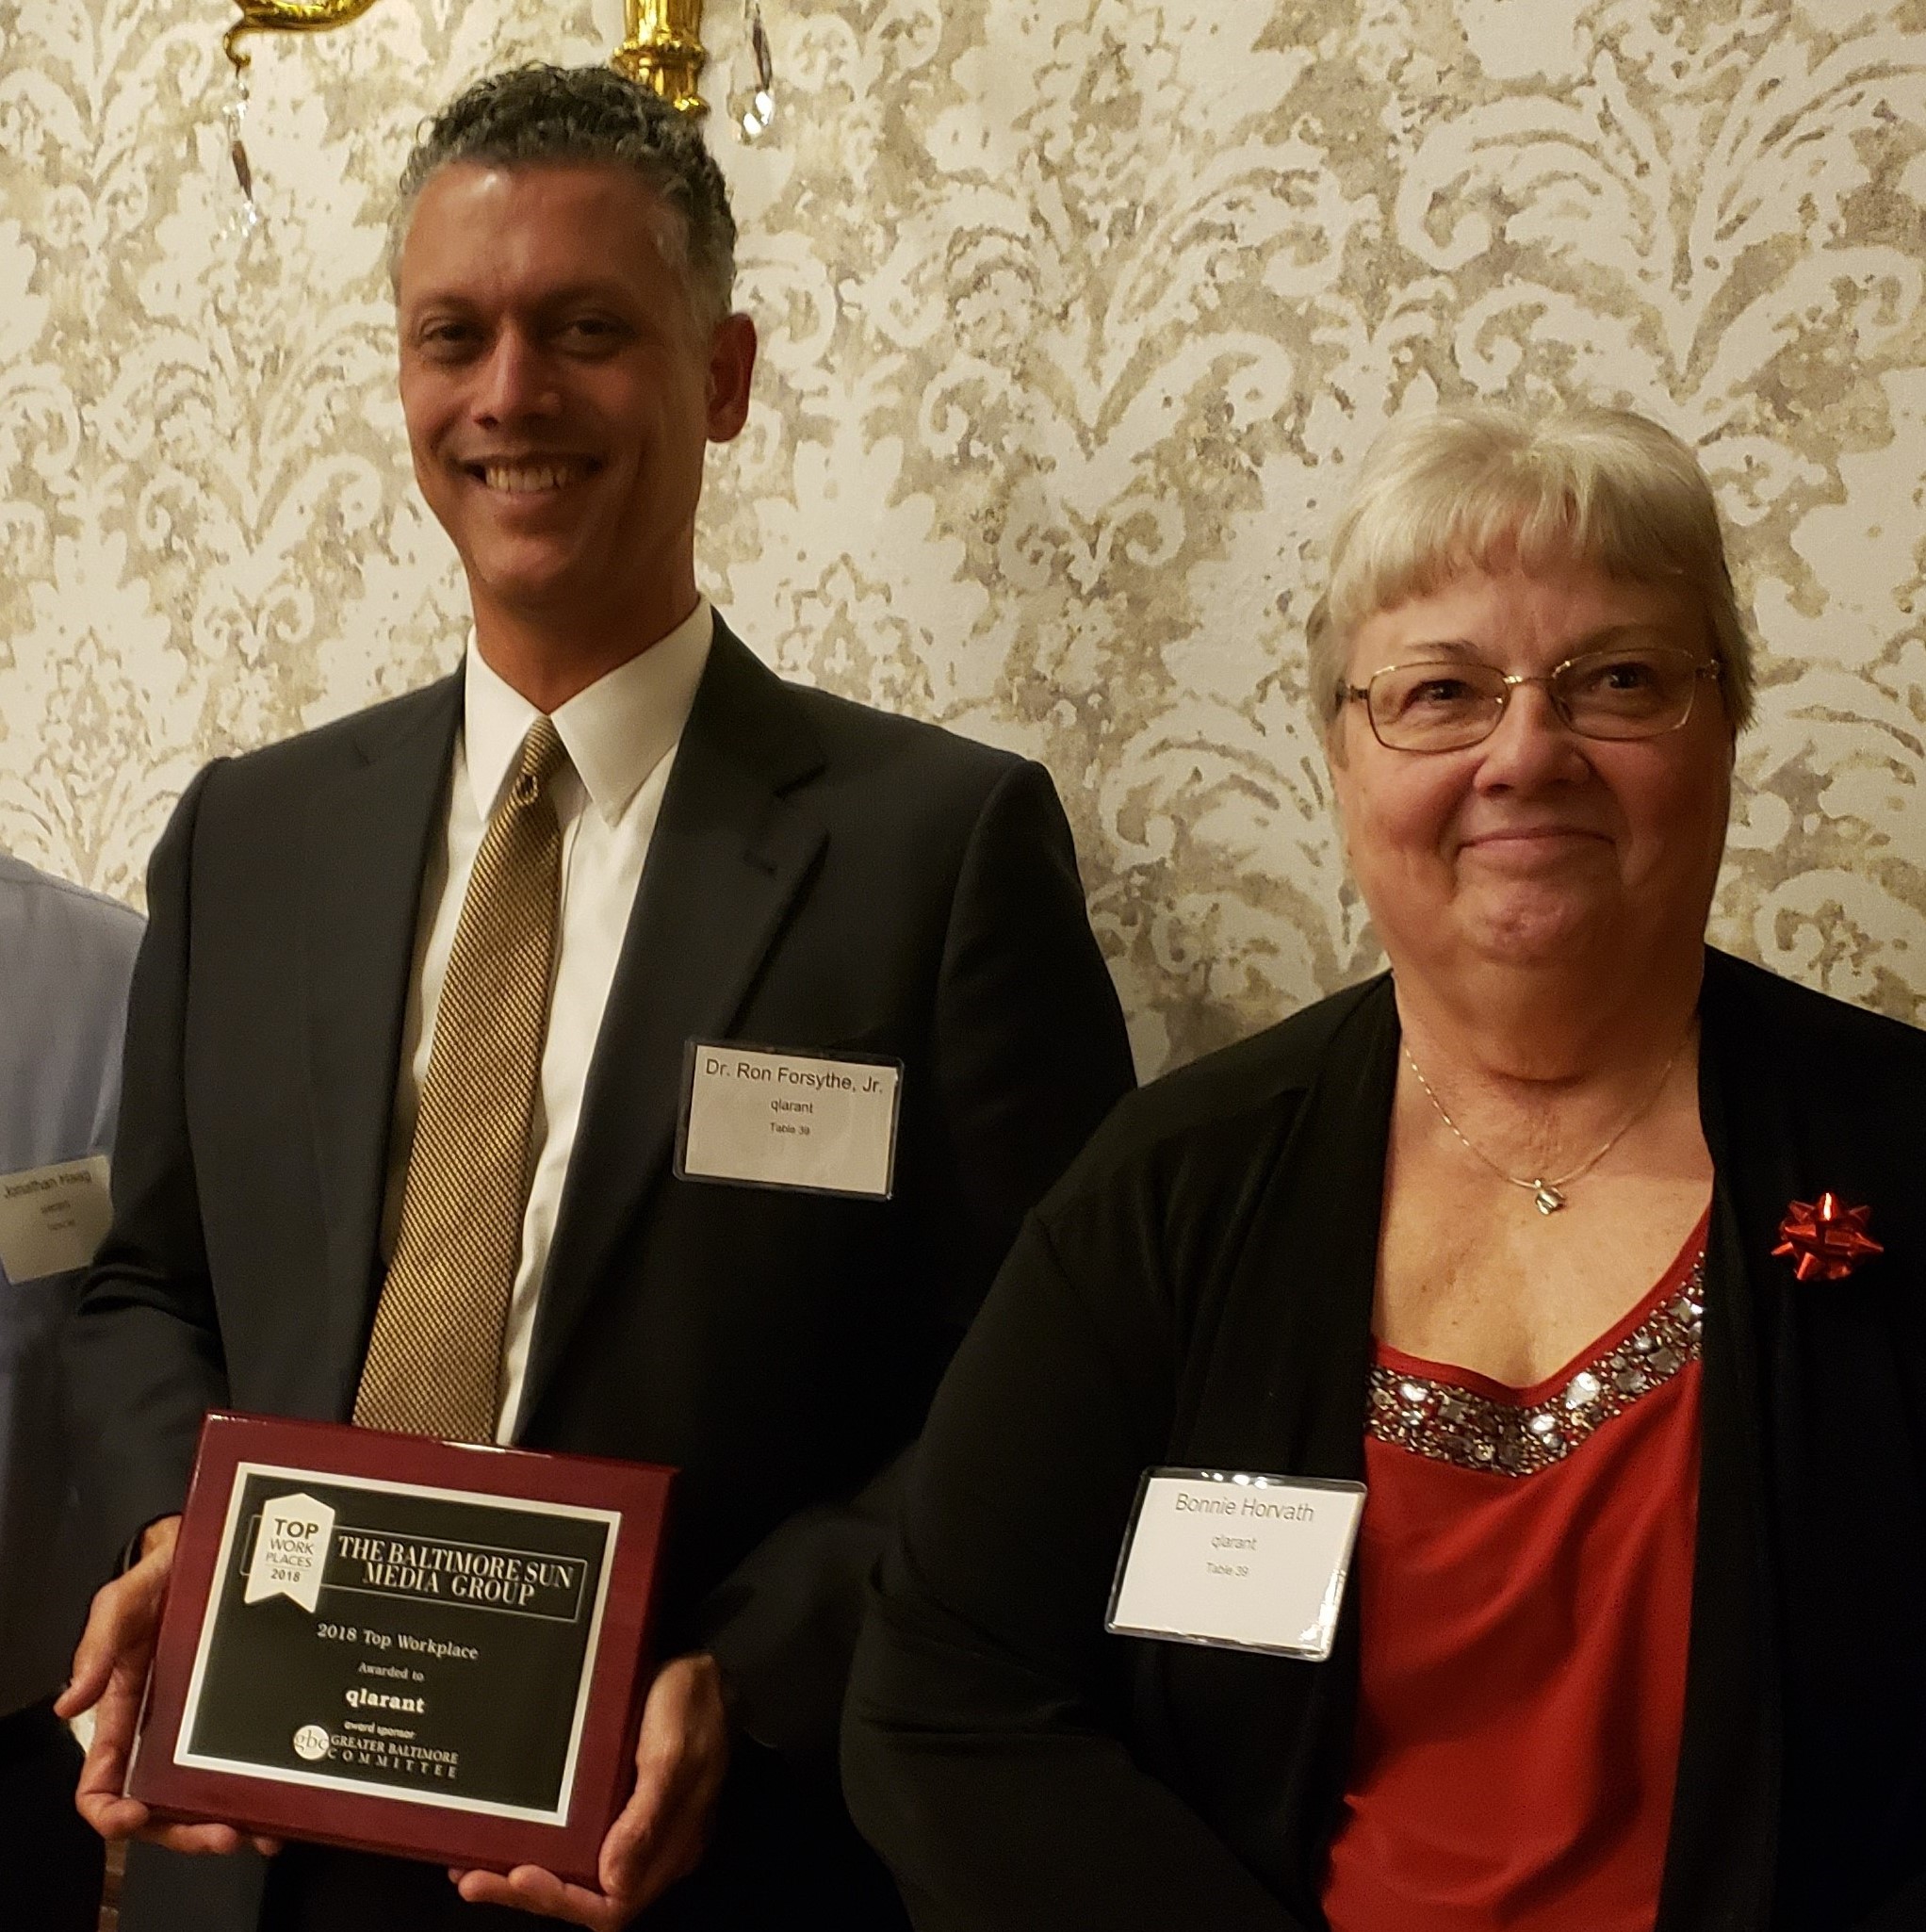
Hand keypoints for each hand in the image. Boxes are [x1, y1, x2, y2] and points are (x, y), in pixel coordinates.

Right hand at [56, 1515, 279, 1856]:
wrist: (211, 1546)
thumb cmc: (158, 1578)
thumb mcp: (123, 1603)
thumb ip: (97, 1647)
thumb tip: (69, 1704)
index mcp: (125, 1711)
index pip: (103, 1780)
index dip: (110, 1811)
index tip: (132, 1817)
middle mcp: (163, 1728)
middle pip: (162, 1804)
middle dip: (185, 1831)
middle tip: (221, 1836)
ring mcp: (205, 1723)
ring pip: (207, 1793)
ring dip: (228, 1821)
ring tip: (261, 1833)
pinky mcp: (243, 1709)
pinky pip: (247, 1760)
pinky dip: (263, 1788)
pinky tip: (287, 1802)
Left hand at [451, 1651, 730, 1927]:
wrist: (706, 1666)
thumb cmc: (691, 1706)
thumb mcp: (670, 1756)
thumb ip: (644, 1819)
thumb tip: (612, 1883)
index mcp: (671, 1848)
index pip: (614, 1906)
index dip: (563, 1900)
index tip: (520, 1876)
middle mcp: (650, 1850)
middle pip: (588, 1898)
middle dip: (530, 1893)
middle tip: (475, 1879)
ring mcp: (633, 1829)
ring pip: (576, 1875)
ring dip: (525, 1878)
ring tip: (474, 1870)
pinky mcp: (618, 1806)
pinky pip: (575, 1843)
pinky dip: (538, 1848)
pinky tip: (505, 1837)